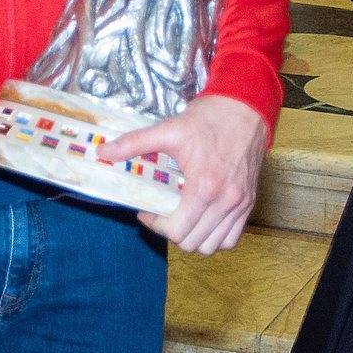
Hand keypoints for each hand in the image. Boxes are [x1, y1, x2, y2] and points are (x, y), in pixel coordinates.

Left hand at [101, 95, 267, 254]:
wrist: (244, 107)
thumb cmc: (208, 119)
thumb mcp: (168, 129)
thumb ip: (134, 143)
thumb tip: (102, 152)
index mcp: (204, 187)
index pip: (177, 230)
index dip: (156, 225)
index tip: (147, 210)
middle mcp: (226, 201)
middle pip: (193, 243)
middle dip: (171, 231)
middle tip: (162, 213)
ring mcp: (241, 204)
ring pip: (214, 246)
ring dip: (194, 237)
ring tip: (182, 217)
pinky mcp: (250, 202)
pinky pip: (232, 237)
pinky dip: (215, 236)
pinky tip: (203, 218)